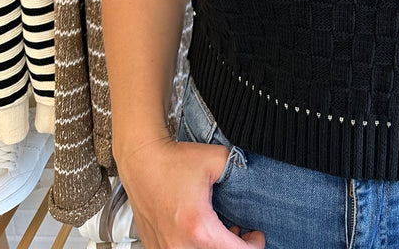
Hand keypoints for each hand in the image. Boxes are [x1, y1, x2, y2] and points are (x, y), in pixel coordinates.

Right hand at [117, 136, 264, 248]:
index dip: (253, 246)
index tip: (256, 234)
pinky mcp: (155, 248)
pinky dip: (195, 248)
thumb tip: (251, 179)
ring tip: (221, 233)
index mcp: (198, 229)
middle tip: (242, 233)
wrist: (142, 161)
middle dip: (235, 248)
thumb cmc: (173, 162)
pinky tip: (200, 234)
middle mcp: (180, 246)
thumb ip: (240, 169)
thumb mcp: (217, 159)